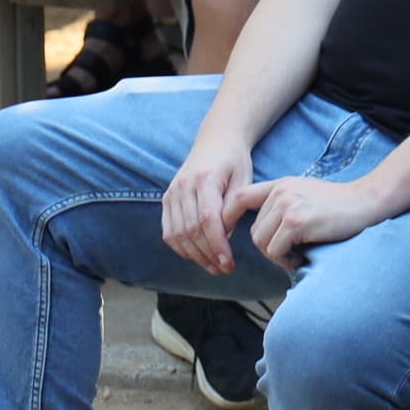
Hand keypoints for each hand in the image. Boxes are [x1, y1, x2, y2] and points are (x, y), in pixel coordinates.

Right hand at [162, 133, 256, 273]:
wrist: (216, 140)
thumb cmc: (234, 161)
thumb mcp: (243, 180)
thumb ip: (233, 208)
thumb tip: (225, 237)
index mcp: (205, 179)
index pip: (207, 219)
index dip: (217, 245)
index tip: (228, 263)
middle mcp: (183, 186)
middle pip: (190, 230)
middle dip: (208, 255)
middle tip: (225, 269)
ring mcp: (172, 192)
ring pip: (177, 234)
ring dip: (195, 256)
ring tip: (213, 267)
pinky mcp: (167, 199)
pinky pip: (168, 230)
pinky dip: (181, 248)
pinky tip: (197, 256)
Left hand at [242, 172, 383, 268]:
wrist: (366, 203)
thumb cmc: (339, 207)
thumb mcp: (305, 196)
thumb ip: (283, 205)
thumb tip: (261, 234)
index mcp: (280, 185)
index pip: (241, 197)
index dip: (230, 216)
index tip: (231, 234)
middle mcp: (280, 192)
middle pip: (254, 232)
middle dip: (270, 249)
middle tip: (292, 253)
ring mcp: (287, 205)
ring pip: (262, 243)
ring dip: (278, 257)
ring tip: (299, 254)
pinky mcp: (296, 221)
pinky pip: (275, 250)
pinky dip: (287, 261)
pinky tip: (303, 256)